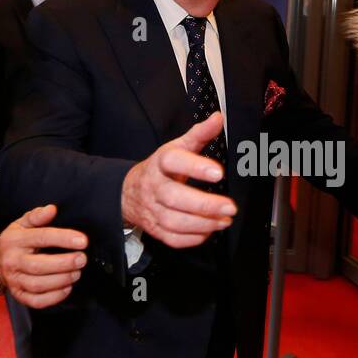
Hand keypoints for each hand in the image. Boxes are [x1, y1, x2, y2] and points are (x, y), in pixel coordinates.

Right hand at [0, 204, 87, 307]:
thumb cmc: (14, 241)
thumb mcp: (22, 223)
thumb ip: (37, 216)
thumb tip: (51, 209)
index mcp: (16, 240)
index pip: (42, 238)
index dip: (64, 238)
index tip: (82, 241)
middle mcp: (13, 261)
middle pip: (39, 265)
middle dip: (64, 263)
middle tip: (82, 259)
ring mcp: (15, 280)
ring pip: (38, 285)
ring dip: (61, 280)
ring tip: (76, 273)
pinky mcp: (19, 295)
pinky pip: (37, 301)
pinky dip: (54, 297)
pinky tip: (67, 288)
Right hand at [121, 112, 237, 248]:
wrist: (129, 192)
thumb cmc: (160, 170)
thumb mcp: (177, 148)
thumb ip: (199, 134)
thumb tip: (217, 118)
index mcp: (160, 163)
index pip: (174, 162)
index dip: (195, 167)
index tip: (218, 172)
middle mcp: (154, 187)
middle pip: (174, 197)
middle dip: (204, 204)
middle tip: (229, 206)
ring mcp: (153, 210)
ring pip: (174, 221)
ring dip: (203, 223)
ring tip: (224, 220)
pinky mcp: (155, 229)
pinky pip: (173, 238)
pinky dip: (193, 238)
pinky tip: (208, 230)